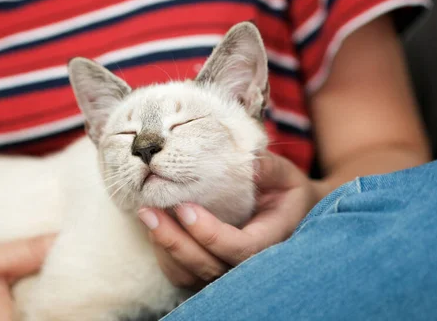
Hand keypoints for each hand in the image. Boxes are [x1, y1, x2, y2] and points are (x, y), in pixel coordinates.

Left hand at [138, 151, 327, 288]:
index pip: (241, 249)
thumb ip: (269, 168)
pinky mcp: (209, 269)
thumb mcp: (285, 174)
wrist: (288, 211)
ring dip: (165, 248)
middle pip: (210, 267)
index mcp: (272, 240)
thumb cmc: (285, 190)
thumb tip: (250, 162)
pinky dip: (164, 254)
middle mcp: (249, 263)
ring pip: (191, 275)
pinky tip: (153, 226)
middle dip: (176, 242)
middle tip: (150, 211)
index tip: (185, 207)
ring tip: (147, 215)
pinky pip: (181, 274)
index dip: (211, 234)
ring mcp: (227, 269)